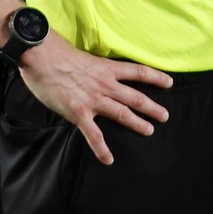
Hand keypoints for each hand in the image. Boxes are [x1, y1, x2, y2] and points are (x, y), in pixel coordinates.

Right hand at [18, 35, 172, 165]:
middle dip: (152, 107)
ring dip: (137, 123)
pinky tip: (108, 159)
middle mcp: (105, 84)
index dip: (155, 77)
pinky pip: (93, 134)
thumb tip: (97, 74)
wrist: (43, 58)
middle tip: (165, 116)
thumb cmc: (59, 54)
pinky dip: (102, 149)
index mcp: (107, 68)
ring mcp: (93, 100)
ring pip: (122, 114)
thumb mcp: (87, 57)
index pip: (138, 72)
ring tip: (150, 130)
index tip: (169, 83)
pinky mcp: (79, 113)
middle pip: (135, 96)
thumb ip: (96, 69)